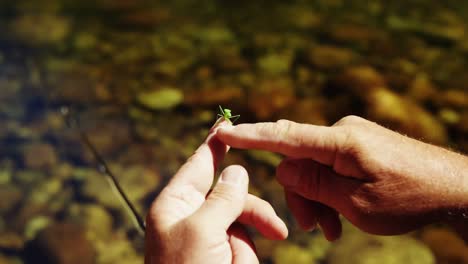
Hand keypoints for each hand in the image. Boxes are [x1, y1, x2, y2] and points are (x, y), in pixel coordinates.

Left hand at [145, 121, 287, 263]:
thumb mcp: (202, 232)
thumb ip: (222, 198)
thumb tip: (237, 170)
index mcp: (175, 205)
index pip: (199, 164)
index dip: (214, 142)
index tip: (224, 119)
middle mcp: (190, 217)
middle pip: (231, 195)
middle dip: (252, 212)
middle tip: (274, 227)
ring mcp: (207, 237)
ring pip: (243, 221)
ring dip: (244, 247)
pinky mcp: (221, 254)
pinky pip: (244, 246)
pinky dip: (244, 259)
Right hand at [217, 116, 467, 239]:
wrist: (451, 188)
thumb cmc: (408, 197)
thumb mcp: (355, 201)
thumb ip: (314, 182)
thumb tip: (282, 165)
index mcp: (339, 142)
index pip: (284, 135)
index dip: (251, 135)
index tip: (223, 131)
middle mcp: (341, 133)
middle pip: (298, 162)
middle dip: (300, 195)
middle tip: (313, 229)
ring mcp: (350, 139)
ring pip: (314, 168)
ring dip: (317, 198)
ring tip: (331, 229)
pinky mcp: (357, 147)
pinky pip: (331, 167)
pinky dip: (330, 191)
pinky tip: (341, 216)